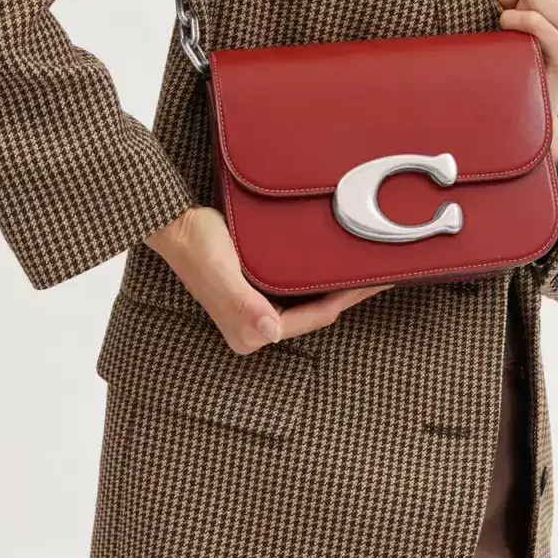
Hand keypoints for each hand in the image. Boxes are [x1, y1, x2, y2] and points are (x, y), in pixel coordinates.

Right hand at [143, 206, 390, 353]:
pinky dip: (321, 279)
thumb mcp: (220, 271)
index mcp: (251, 332)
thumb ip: (242, 305)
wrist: (174, 224)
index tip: (377, 280)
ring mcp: (257, 312)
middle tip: (383, 272)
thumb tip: (269, 333)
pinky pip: (299, 292)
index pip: (315, 318)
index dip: (349, 299)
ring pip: (311, 303)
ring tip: (367, 267)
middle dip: (350, 295)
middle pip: (317, 314)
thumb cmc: (196, 244)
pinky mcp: (257, 294)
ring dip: (338, 287)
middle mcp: (256, 329)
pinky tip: (336, 263)